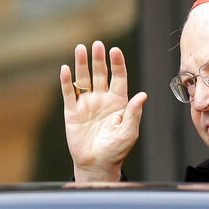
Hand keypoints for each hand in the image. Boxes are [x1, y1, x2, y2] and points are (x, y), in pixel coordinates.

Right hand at [60, 41, 146, 181]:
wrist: (97, 164)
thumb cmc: (116, 150)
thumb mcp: (129, 132)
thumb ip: (133, 113)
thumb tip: (143, 95)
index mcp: (118, 102)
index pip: (119, 77)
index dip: (117, 64)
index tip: (115, 50)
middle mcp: (102, 99)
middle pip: (100, 74)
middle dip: (99, 59)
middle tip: (98, 44)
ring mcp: (87, 104)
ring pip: (84, 79)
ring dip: (82, 64)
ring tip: (80, 48)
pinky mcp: (72, 112)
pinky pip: (69, 93)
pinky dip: (67, 81)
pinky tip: (66, 69)